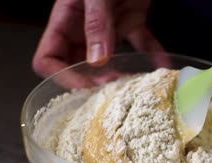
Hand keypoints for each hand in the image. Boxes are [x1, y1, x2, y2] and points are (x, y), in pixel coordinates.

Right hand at [32, 0, 168, 86]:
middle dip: (94, 82)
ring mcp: (110, 26)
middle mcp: (84, 28)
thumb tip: (97, 61)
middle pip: (79, 65)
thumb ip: (96, 23)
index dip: (63, 76)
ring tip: (136, 88)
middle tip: (113, 92)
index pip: (48, 59)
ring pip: (112, 60)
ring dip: (123, 74)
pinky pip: (141, 44)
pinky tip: (163, 66)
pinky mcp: (133, 20)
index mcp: (65, 20)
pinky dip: (153, 55)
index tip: (88, 85)